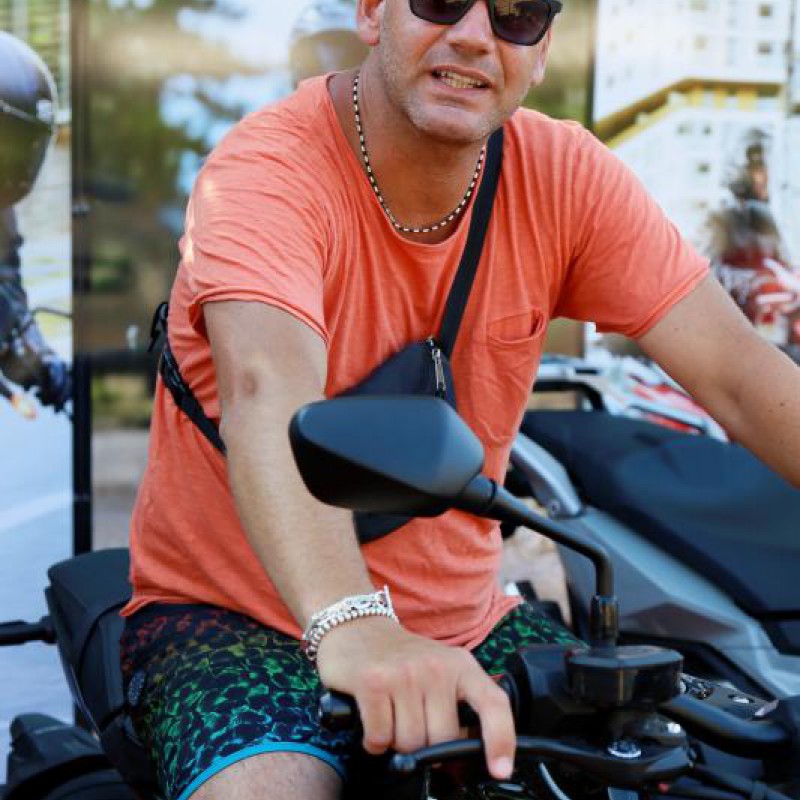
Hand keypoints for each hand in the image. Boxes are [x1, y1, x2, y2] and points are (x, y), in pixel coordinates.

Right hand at [316, 617, 515, 779]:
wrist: (357, 626)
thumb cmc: (402, 657)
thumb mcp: (441, 668)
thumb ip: (459, 703)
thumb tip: (473, 751)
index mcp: (460, 664)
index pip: (493, 703)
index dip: (502, 740)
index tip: (500, 769)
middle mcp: (436, 666)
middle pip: (443, 739)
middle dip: (426, 744)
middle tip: (413, 721)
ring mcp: (404, 673)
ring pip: (410, 743)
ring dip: (397, 741)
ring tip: (392, 714)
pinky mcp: (373, 682)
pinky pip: (380, 738)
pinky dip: (374, 740)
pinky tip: (374, 718)